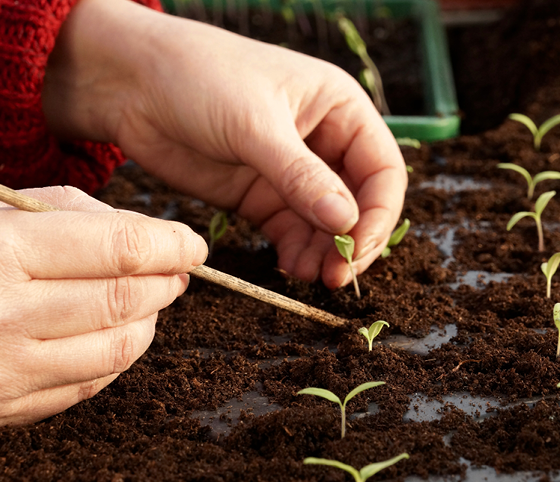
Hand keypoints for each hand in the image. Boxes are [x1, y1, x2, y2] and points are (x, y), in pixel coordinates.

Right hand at [0, 187, 206, 424]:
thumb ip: (68, 212)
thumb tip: (143, 233)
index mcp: (2, 254)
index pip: (119, 249)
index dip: (170, 244)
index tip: (193, 242)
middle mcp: (6, 316)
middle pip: (126, 299)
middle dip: (167, 280)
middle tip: (179, 267)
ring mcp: (8, 370)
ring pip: (118, 346)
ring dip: (150, 318)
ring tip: (153, 296)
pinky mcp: (8, 406)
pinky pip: (90, 382)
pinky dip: (119, 354)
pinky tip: (118, 329)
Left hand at [43, 0, 407, 288]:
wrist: (128, 83)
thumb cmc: (198, 77)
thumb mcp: (255, 125)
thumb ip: (302, 177)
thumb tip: (347, 225)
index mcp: (340, 108)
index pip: (382, 169)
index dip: (378, 212)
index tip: (357, 247)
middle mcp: (324, 141)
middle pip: (360, 202)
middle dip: (352, 240)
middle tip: (338, 275)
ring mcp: (292, 172)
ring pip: (327, 224)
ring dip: (324, 253)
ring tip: (309, 276)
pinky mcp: (261, 195)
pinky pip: (292, 232)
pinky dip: (296, 253)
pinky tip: (289, 267)